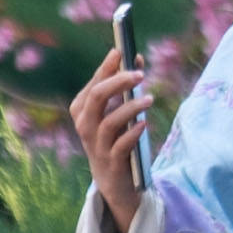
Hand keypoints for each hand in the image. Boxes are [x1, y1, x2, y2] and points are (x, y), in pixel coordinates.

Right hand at [68, 39, 146, 230]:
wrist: (113, 181)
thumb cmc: (115, 139)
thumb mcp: (116, 112)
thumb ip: (123, 88)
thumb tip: (137, 58)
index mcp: (82, 109)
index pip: (94, 82)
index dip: (109, 66)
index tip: (123, 51)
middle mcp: (84, 125)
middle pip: (97, 97)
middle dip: (118, 82)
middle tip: (140, 74)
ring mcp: (96, 144)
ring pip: (110, 121)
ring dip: (131, 107)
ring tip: (149, 99)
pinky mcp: (111, 162)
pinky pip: (121, 145)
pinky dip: (133, 132)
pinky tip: (144, 124)